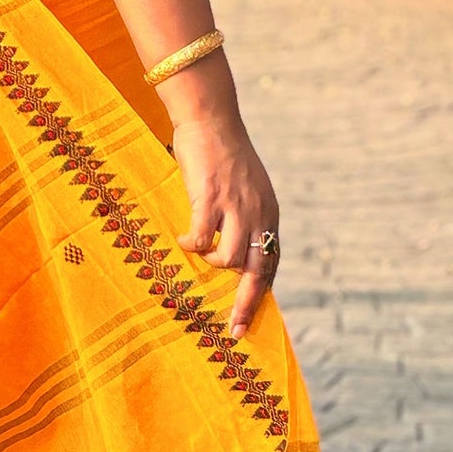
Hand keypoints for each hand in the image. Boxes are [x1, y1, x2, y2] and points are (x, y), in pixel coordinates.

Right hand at [171, 108, 280, 339]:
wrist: (211, 120)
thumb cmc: (224, 155)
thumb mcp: (246, 189)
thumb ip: (246, 217)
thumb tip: (233, 252)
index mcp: (269, 214)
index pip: (271, 262)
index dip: (262, 293)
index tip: (249, 318)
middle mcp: (258, 215)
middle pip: (257, 272)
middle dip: (245, 305)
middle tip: (234, 330)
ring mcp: (236, 208)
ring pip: (230, 259)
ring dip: (212, 262)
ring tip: (199, 250)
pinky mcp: (210, 199)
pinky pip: (200, 238)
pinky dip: (190, 244)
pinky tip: (181, 238)